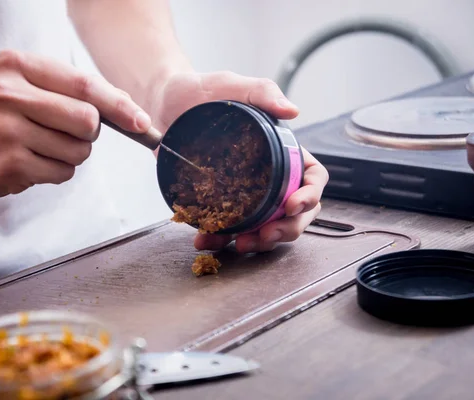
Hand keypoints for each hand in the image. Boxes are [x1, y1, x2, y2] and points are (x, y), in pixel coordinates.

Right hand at [0, 49, 150, 201]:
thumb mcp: (16, 87)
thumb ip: (65, 91)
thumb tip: (125, 108)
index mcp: (17, 65)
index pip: (84, 85)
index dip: (119, 105)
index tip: (141, 121)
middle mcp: (11, 93)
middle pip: (88, 121)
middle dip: (87, 135)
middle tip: (61, 135)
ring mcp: (9, 130)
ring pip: (79, 151)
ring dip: (69, 157)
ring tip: (36, 150)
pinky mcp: (10, 163)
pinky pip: (63, 173)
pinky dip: (54, 173)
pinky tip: (26, 164)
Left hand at [151, 71, 328, 252]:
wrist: (163, 104)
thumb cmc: (202, 91)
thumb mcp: (233, 86)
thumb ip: (263, 92)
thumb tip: (292, 110)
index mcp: (282, 151)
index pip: (310, 177)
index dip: (310, 195)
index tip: (292, 206)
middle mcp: (268, 176)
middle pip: (294, 211)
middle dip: (287, 228)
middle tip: (266, 235)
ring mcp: (245, 192)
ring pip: (264, 225)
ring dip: (258, 242)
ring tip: (240, 245)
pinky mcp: (218, 202)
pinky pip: (227, 227)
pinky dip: (219, 240)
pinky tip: (205, 241)